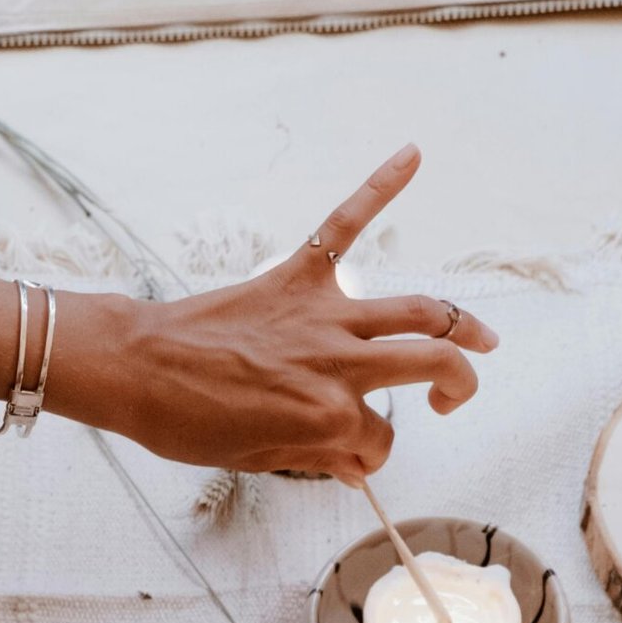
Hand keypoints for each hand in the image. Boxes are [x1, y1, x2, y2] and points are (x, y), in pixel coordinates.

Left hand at [112, 146, 496, 479]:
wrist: (138, 370)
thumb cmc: (189, 421)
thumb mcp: (258, 460)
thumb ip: (316, 458)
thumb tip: (355, 467)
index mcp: (329, 416)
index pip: (380, 439)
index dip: (371, 455)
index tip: (353, 458)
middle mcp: (339, 363)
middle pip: (431, 365)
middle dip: (457, 385)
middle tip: (453, 396)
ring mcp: (323, 316)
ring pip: (416, 312)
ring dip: (460, 323)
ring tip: (483, 339)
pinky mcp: (297, 275)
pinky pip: (345, 224)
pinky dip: (379, 187)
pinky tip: (411, 155)